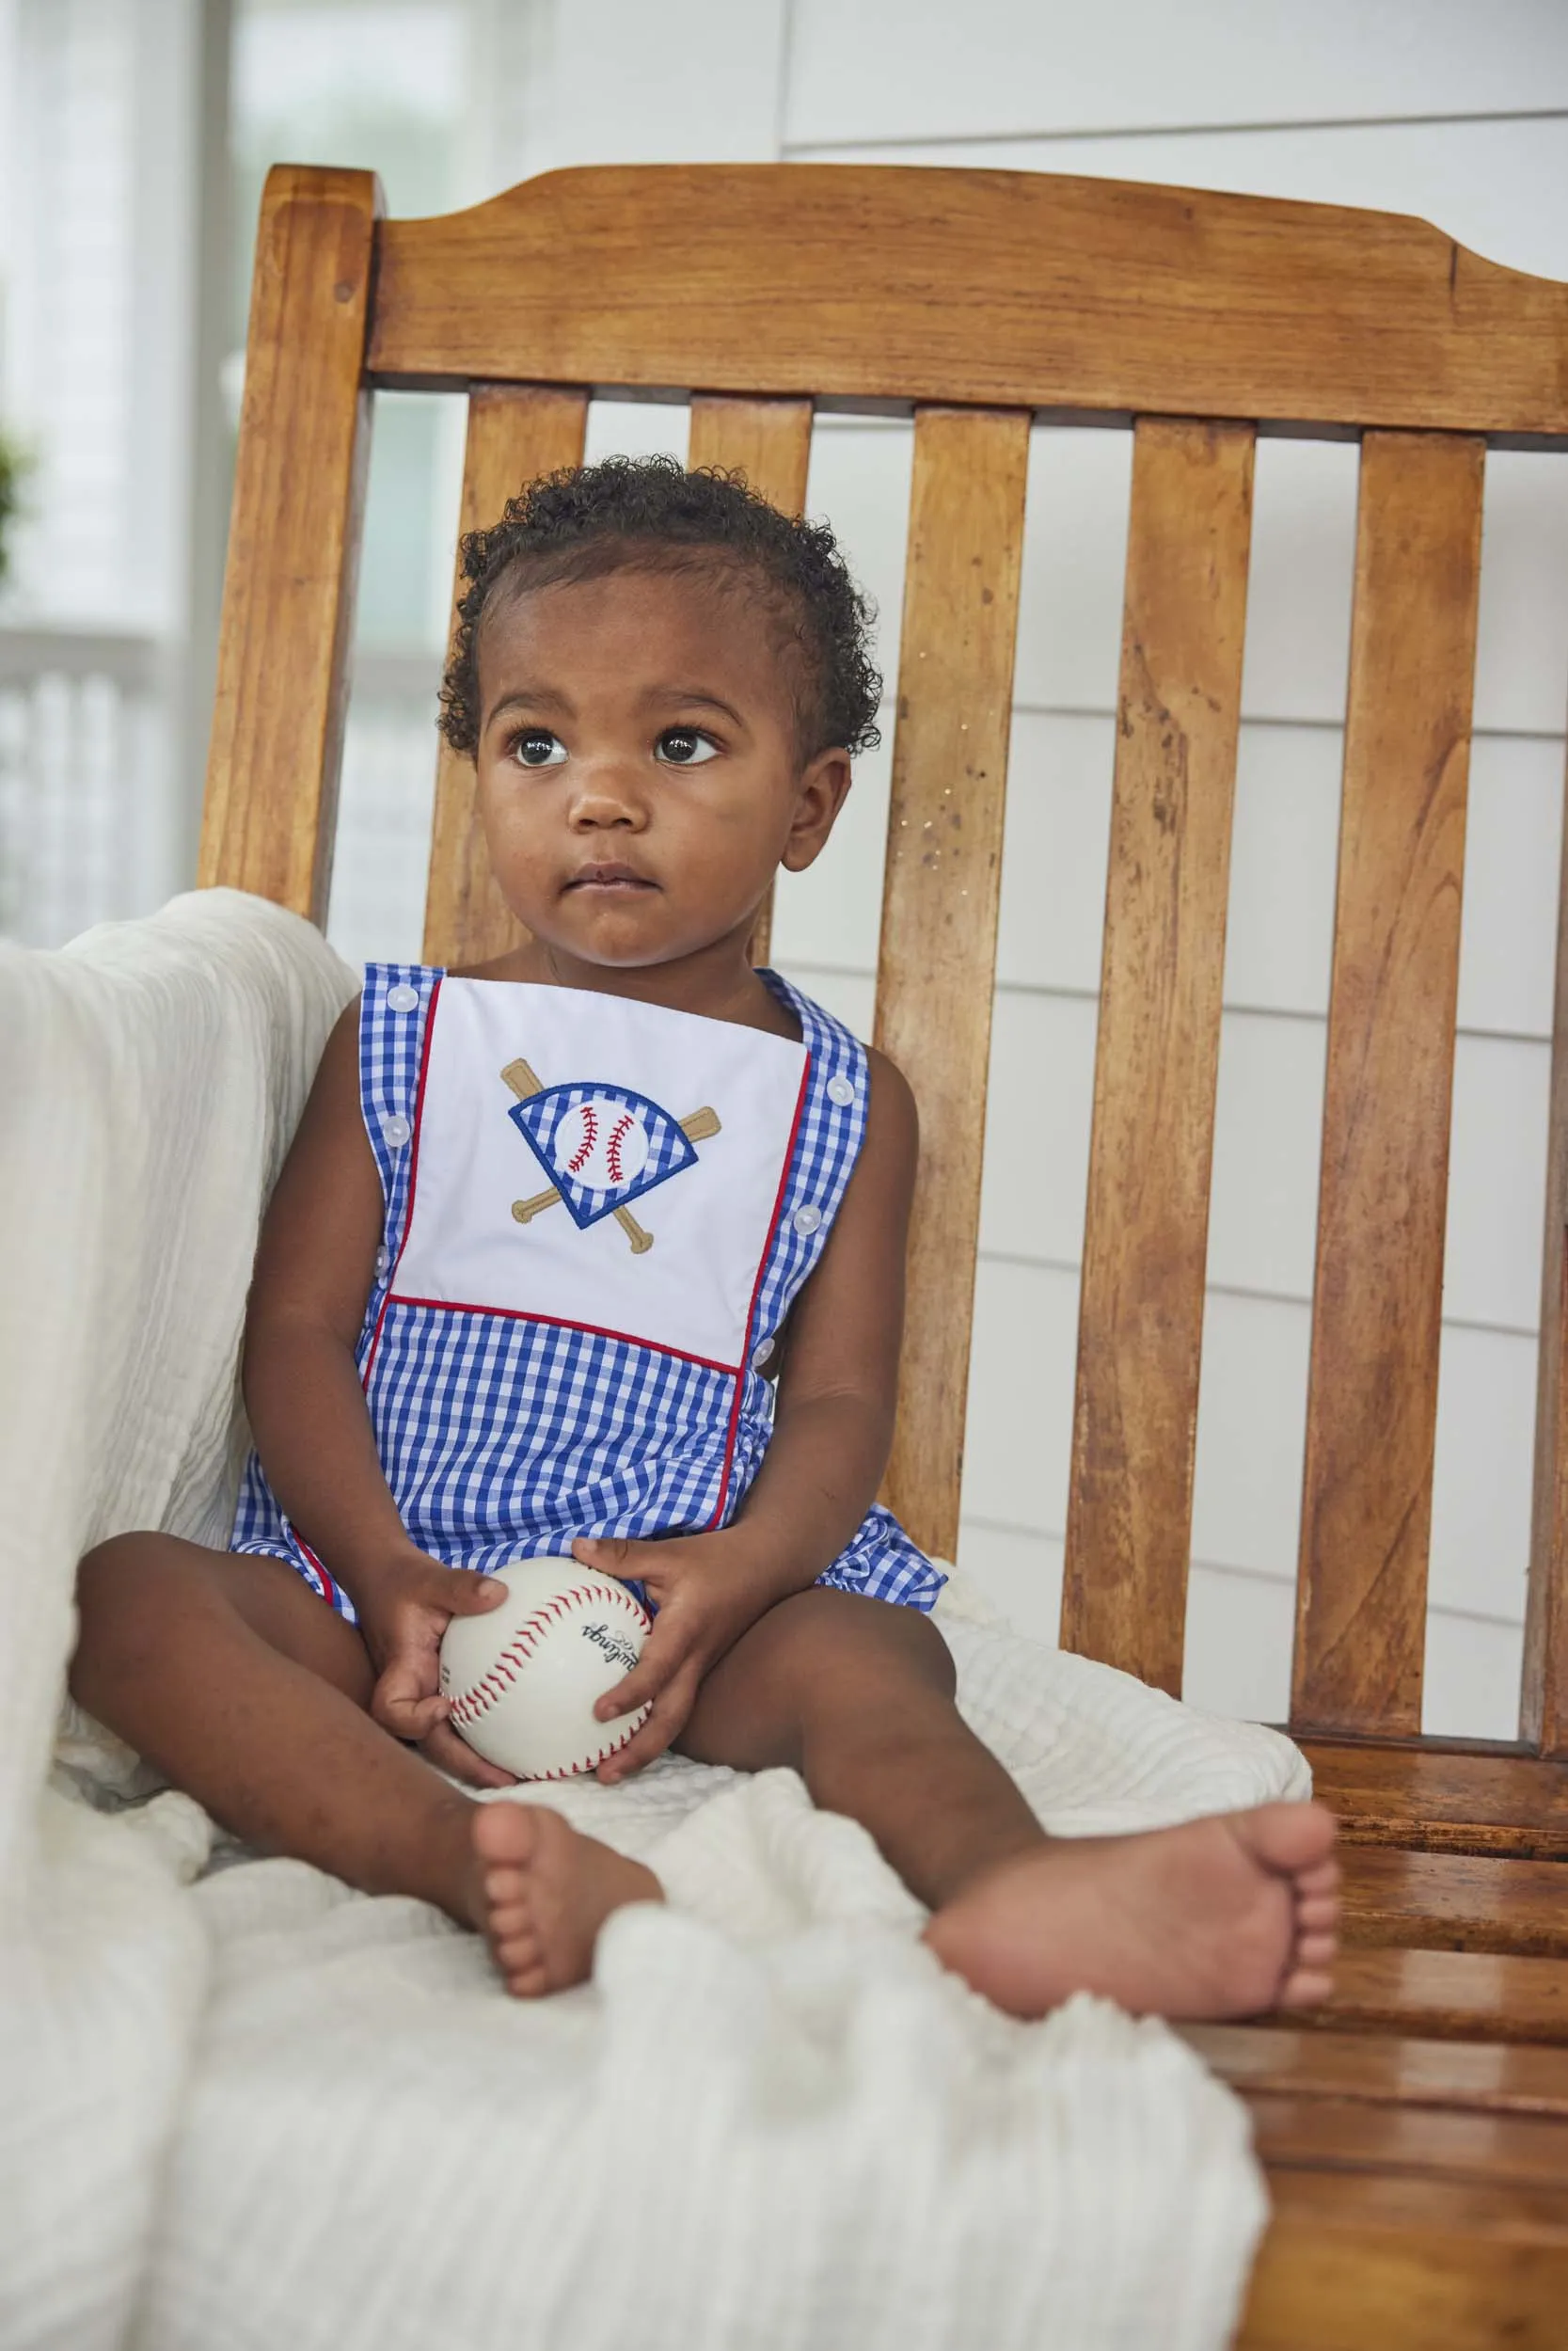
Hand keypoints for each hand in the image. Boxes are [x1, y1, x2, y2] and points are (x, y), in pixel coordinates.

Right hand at [354, 1548, 516, 1788]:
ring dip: (478, 1760)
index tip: (444, 1706)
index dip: (414, 1720)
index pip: (391, 1711)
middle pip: (428, 1743)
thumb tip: (499, 1594)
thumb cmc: (405, 1581)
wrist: (387, 1581)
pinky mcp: (442, 1690)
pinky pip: (464, 1719)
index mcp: (400, 1670)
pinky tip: (524, 1740)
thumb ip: (462, 1587)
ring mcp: (426, 1695)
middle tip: (505, 1780)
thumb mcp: (430, 1578)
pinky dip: (488, 1733)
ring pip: (447, 1739)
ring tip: (521, 1776)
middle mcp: (412, 1692)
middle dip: (463, 1766)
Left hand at [574, 1531, 777, 1782]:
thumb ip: (622, 1555)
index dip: (630, 1695)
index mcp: (686, 1632)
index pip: (657, 1671)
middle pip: (672, 1719)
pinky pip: (677, 1705)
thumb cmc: (717, 1559)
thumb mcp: (668, 1552)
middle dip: (640, 1752)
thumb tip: (574, 1547)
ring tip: (609, 1771)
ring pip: (676, 1719)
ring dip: (645, 1749)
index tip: (598, 1713)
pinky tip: (625, 1735)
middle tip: (603, 1775)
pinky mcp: (701, 1669)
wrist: (768, 1566)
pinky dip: (652, 1727)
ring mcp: (701, 1669)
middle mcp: (696, 1660)